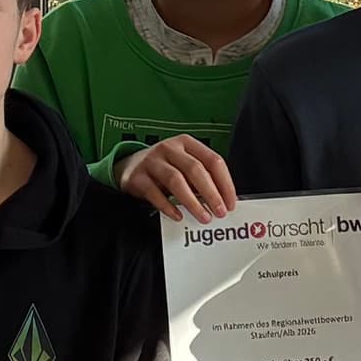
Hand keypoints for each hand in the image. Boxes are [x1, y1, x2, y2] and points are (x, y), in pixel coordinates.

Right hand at [116, 134, 239, 221]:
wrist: (129, 166)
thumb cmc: (164, 168)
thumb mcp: (183, 166)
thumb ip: (201, 179)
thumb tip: (222, 201)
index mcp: (187, 143)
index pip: (213, 160)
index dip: (225, 183)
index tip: (230, 202)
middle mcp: (170, 148)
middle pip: (195, 169)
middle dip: (211, 193)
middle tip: (219, 211)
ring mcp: (152, 161)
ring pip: (176, 180)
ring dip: (192, 202)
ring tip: (203, 216)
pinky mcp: (137, 176)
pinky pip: (155, 193)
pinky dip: (168, 206)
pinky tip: (178, 216)